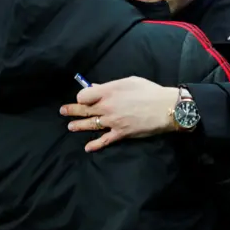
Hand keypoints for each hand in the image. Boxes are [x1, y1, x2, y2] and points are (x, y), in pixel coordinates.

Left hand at [60, 76, 178, 151]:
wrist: (166, 108)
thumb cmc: (150, 91)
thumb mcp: (130, 82)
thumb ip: (111, 86)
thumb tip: (98, 88)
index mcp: (108, 92)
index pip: (84, 95)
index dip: (82, 96)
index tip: (83, 97)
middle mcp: (107, 107)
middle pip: (84, 109)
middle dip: (71, 110)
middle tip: (63, 111)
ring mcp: (113, 122)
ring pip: (90, 124)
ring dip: (78, 126)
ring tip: (70, 126)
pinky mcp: (121, 133)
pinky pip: (104, 140)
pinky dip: (95, 144)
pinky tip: (87, 147)